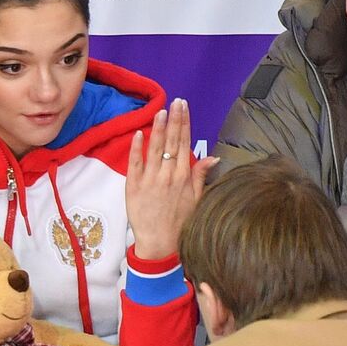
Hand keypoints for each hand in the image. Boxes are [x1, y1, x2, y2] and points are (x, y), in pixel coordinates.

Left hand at [127, 99, 218, 259]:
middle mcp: (168, 174)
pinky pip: (135, 163)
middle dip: (174, 119)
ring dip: (157, 128)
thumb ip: (201, 175)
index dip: (184, 123)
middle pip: (171, 141)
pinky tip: (139, 133)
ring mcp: (150, 179)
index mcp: (183, 176)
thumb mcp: (197, 199)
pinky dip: (137, 148)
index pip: (184, 143)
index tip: (184, 107)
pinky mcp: (134, 186)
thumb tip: (213, 156)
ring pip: (154, 148)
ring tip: (160, 111)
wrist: (160, 243)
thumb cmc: (181, 223)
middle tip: (175, 101)